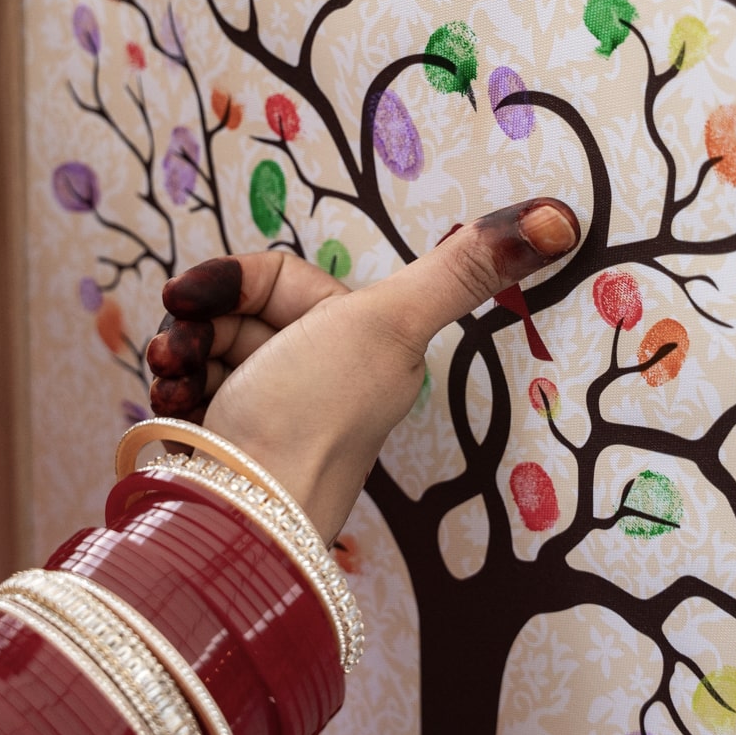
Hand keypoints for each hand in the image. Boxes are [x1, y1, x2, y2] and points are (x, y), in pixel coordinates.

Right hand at [142, 199, 580, 538]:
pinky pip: (190, 393)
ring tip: (173, 385)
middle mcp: (317, 375)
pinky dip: (172, 396)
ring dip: (178, 359)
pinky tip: (170, 411)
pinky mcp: (228, 443)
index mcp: (360, 344)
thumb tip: (565, 218)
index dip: (232, 281)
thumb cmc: (313, 418)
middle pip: (235, 312)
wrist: (239, 516)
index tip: (189, 296)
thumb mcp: (390, 325)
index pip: (278, 281)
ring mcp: (267, 411)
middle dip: (197, 323)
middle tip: (178, 350)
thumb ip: (464, 268)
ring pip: (205, 350)